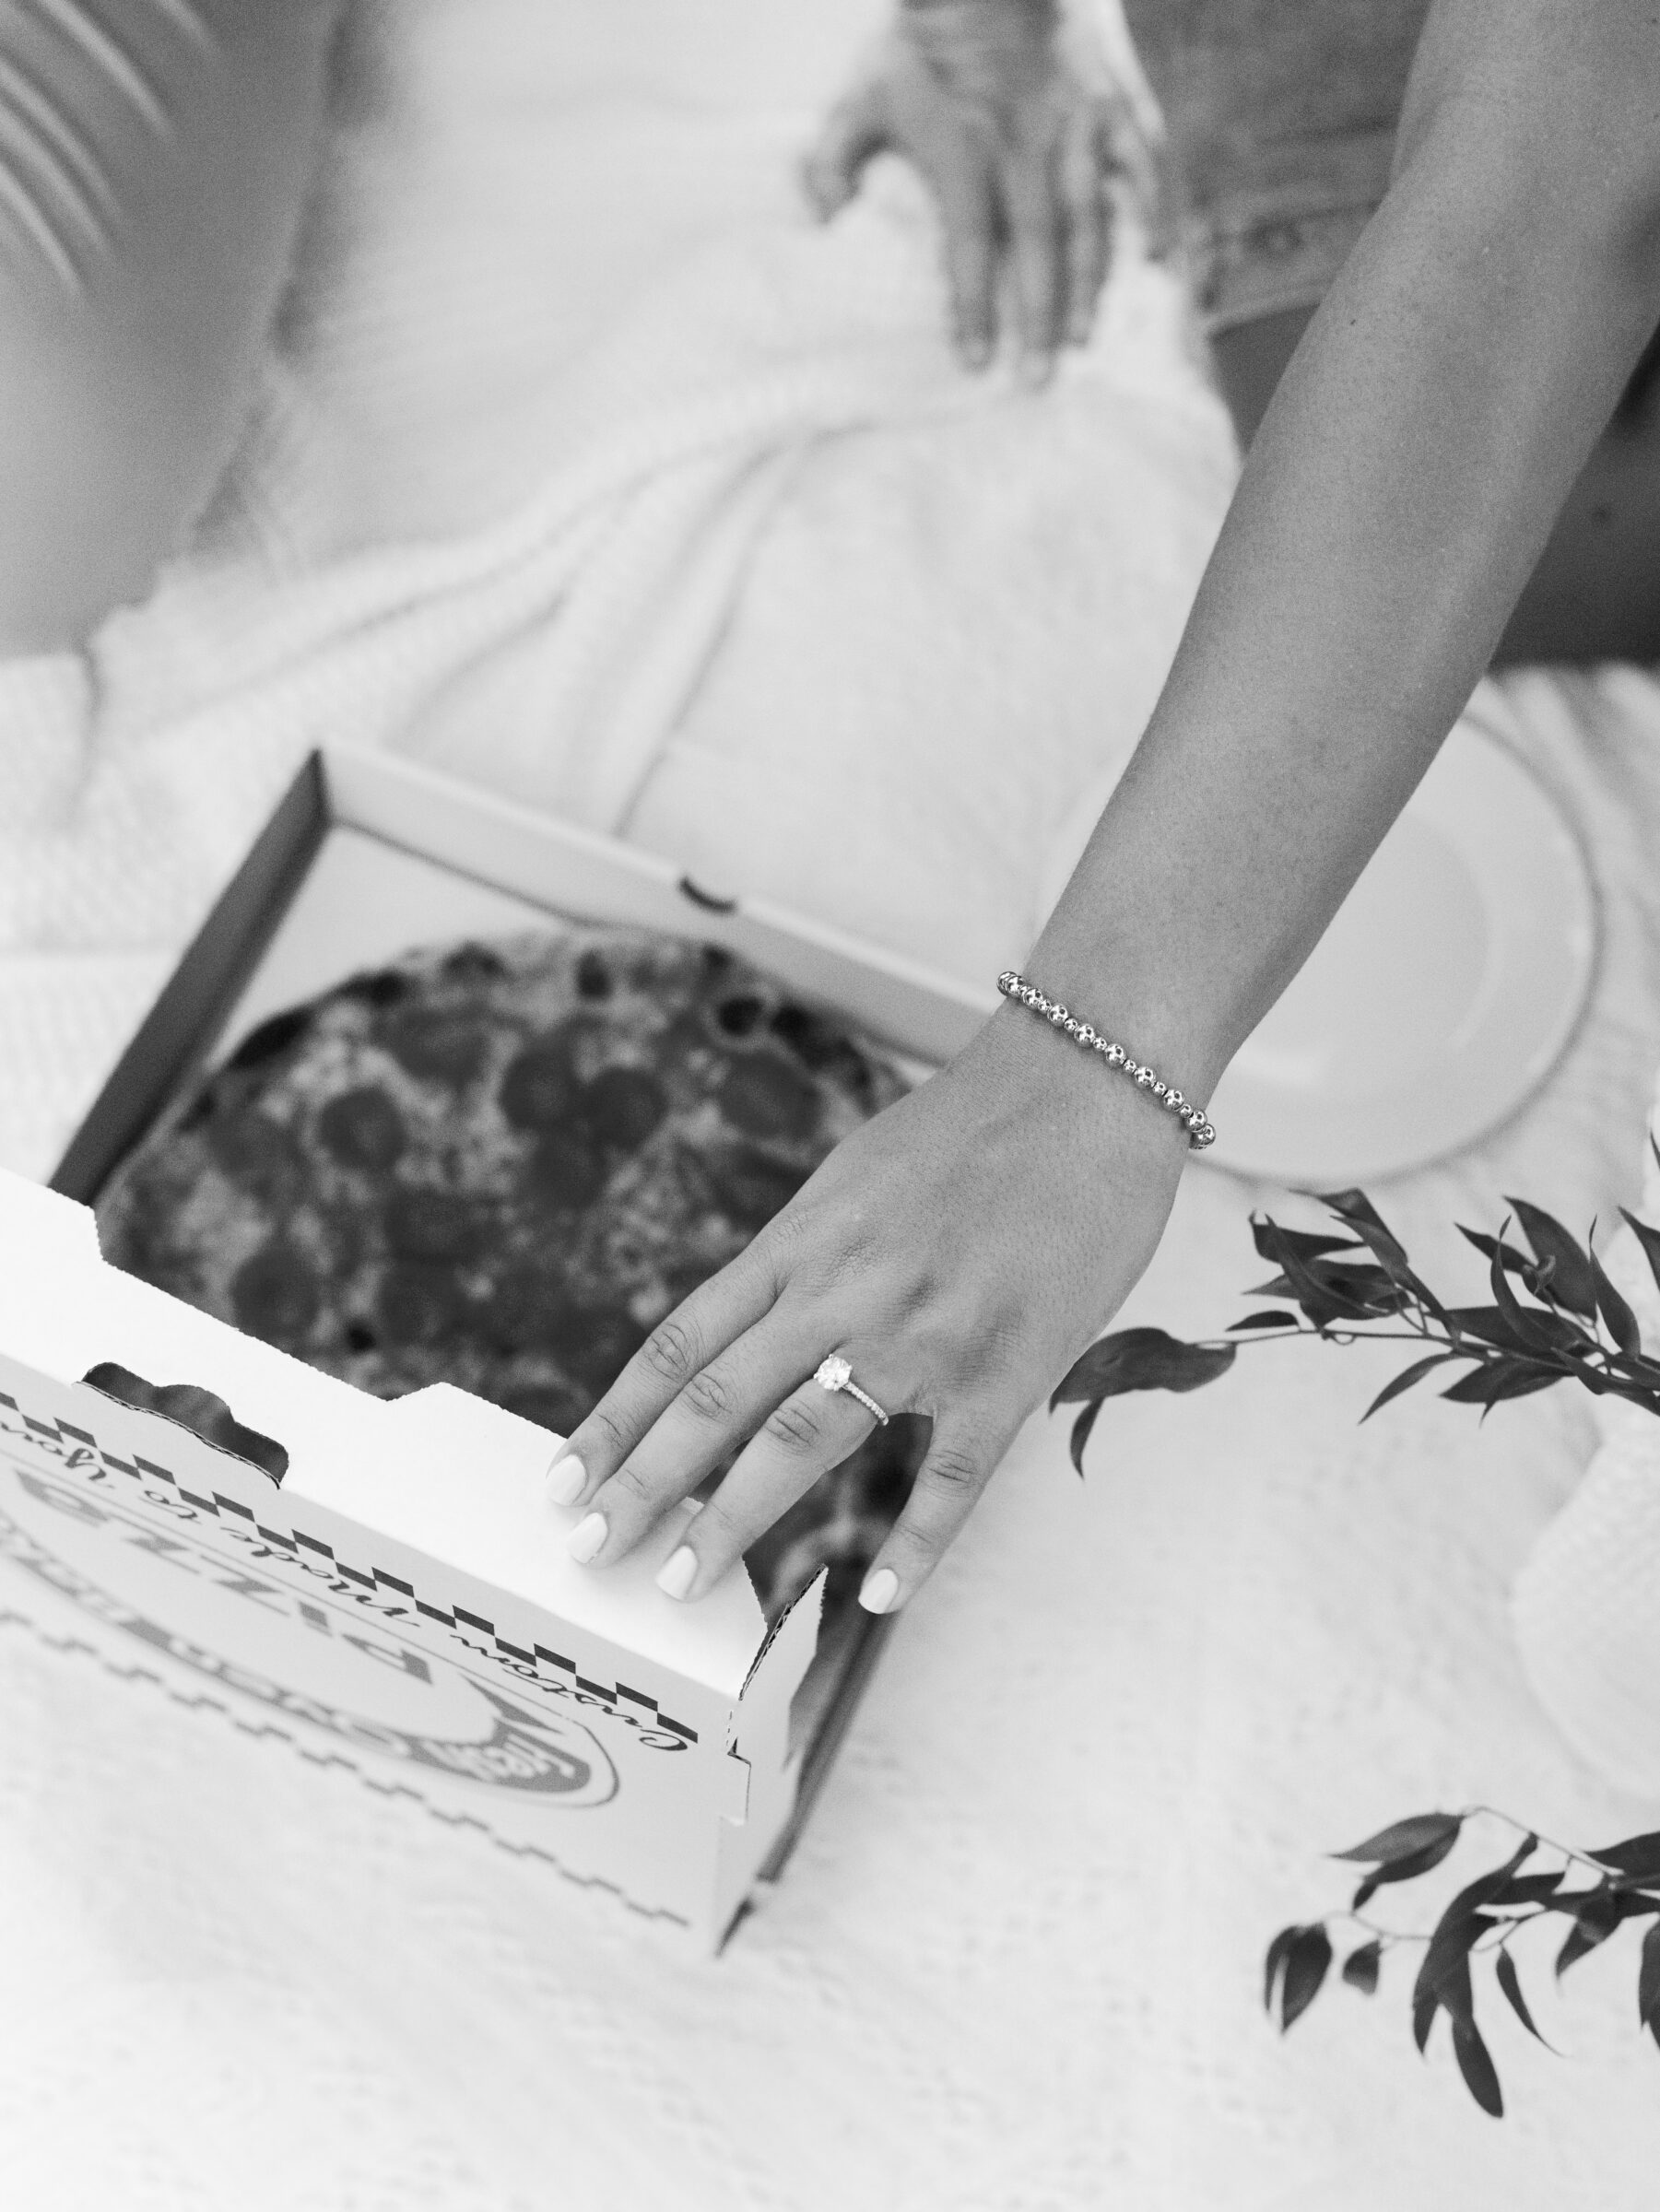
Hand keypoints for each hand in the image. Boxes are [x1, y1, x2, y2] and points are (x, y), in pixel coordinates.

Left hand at [548, 1011, 1189, 1613]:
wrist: (1085, 1086)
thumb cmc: (971, 1128)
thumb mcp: (853, 1179)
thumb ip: (801, 1259)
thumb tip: (749, 1328)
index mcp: (800, 1242)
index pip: (681, 1345)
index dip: (616, 1418)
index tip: (564, 1477)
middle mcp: (842, 1291)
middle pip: (717, 1401)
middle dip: (643, 1483)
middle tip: (589, 1549)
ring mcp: (922, 1335)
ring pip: (804, 1442)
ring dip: (732, 1519)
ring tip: (678, 1581)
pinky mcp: (1005, 1370)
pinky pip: (952, 1476)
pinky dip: (917, 1542)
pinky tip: (882, 1597)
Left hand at [802, 0, 1158, 381]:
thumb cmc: (917, 44)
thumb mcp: (860, 94)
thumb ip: (833, 160)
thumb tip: (823, 218)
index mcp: (964, 150)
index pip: (971, 246)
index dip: (974, 307)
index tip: (974, 361)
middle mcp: (1025, 147)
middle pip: (1035, 249)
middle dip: (1037, 319)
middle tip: (1035, 379)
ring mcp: (1074, 126)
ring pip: (1089, 219)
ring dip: (1087, 286)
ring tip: (1080, 341)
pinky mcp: (1109, 105)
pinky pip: (1140, 165)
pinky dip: (1151, 214)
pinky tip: (1155, 262)